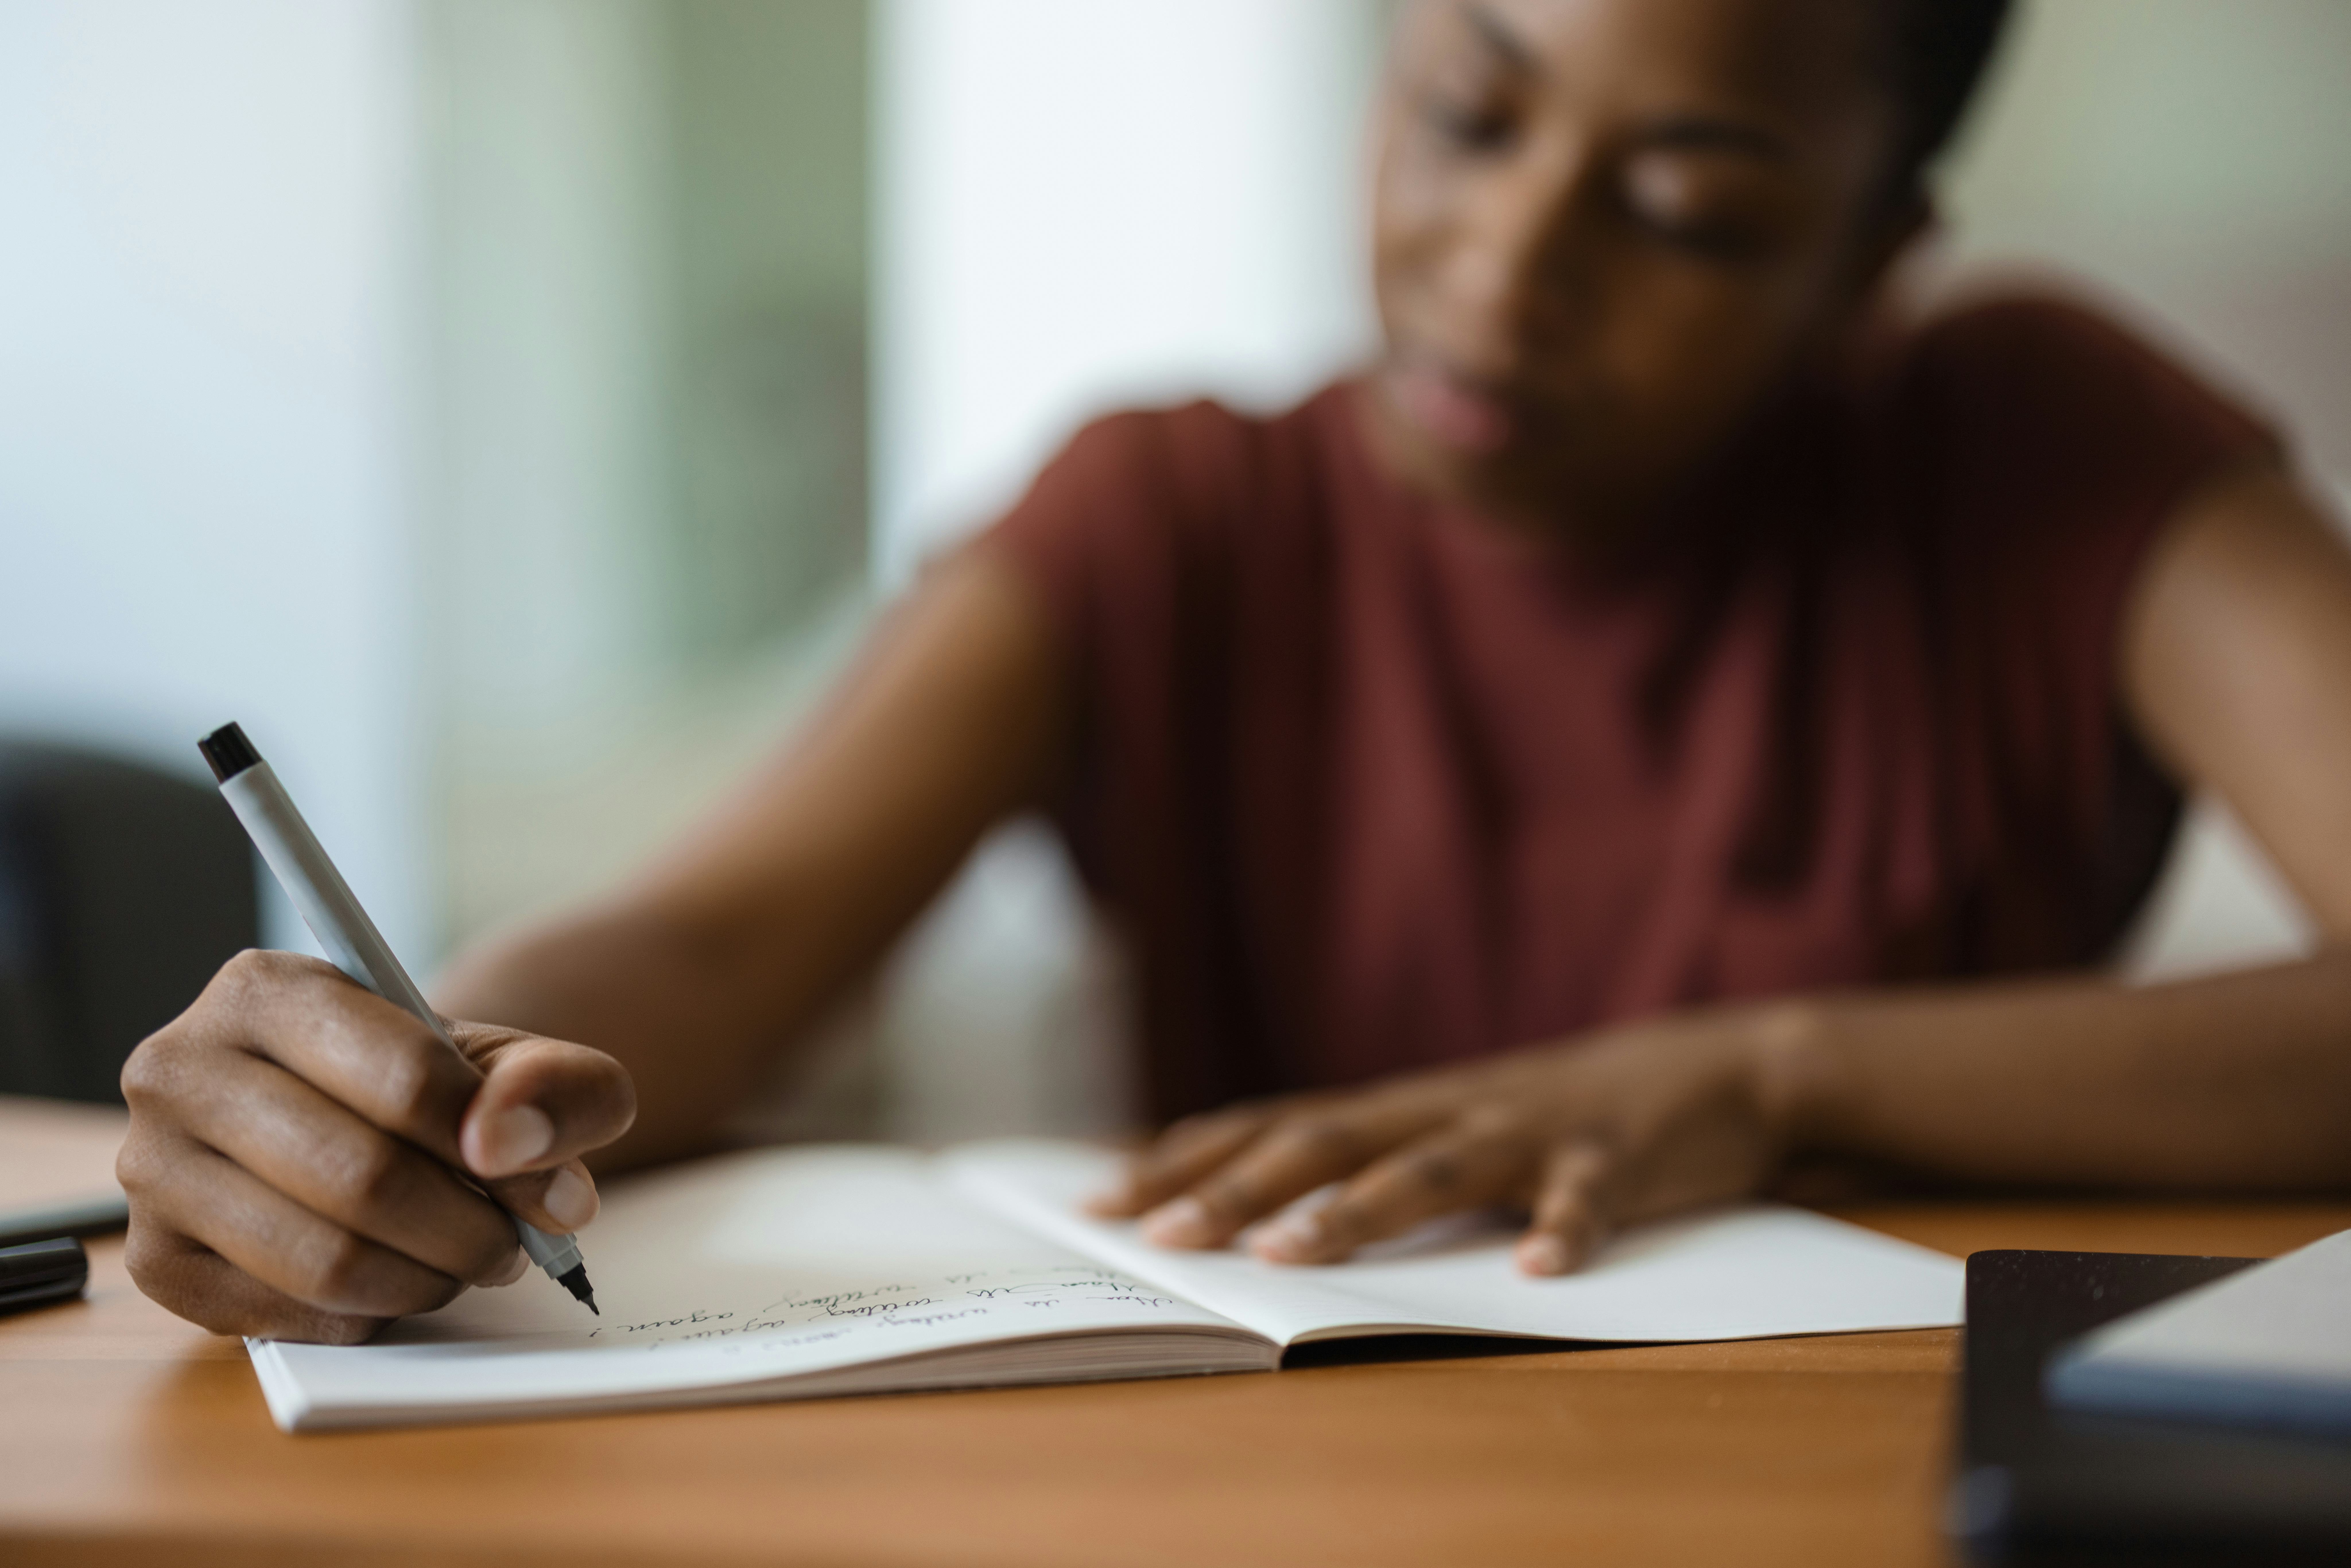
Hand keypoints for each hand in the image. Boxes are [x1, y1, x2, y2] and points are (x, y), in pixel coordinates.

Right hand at [117, 949, 636, 1342]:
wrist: (354, 1120)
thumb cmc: (425, 1086)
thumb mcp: (509, 1063)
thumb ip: (553, 1083)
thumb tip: (508, 1143)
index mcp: (265, 989)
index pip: (406, 1078)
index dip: (499, 1147)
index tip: (548, 1185)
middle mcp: (181, 1070)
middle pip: (362, 1177)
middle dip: (469, 1229)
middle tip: (514, 1243)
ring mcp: (152, 1168)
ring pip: (323, 1258)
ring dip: (426, 1278)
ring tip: (466, 1262)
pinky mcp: (157, 1260)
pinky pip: (283, 1314)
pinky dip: (365, 1315)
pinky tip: (394, 1279)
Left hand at [1088, 1008, 1818, 1274]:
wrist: (1713, 1066)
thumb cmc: (1554, 1110)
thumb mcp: (1448, 1126)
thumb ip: (1365, 1155)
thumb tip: (1251, 1202)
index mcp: (1403, 1109)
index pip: (1268, 1128)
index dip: (1183, 1162)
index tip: (1098, 1200)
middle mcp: (1449, 1110)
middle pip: (1325, 1142)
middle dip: (1236, 1190)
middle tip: (1161, 1236)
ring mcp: (1531, 1131)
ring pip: (1432, 1167)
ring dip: (1361, 1209)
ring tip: (1293, 1252)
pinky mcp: (1616, 1160)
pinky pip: (1586, 1198)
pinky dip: (1563, 1228)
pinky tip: (1540, 1266)